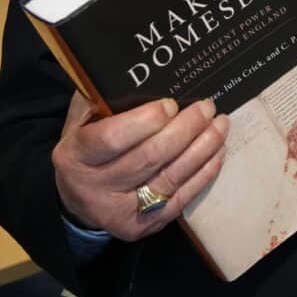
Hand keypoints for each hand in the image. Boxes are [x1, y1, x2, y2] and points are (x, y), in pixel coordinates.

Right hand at [51, 93, 229, 241]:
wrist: (78, 204)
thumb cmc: (87, 152)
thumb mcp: (79, 125)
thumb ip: (97, 101)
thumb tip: (130, 71)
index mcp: (75, 157)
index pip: (112, 138)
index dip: (146, 121)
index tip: (171, 104)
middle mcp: (96, 188)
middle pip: (149, 157)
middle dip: (185, 129)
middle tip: (206, 107)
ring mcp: (121, 212)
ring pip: (171, 177)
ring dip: (203, 147)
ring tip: (220, 124)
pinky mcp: (144, 226)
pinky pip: (182, 197)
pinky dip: (205, 172)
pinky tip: (218, 151)